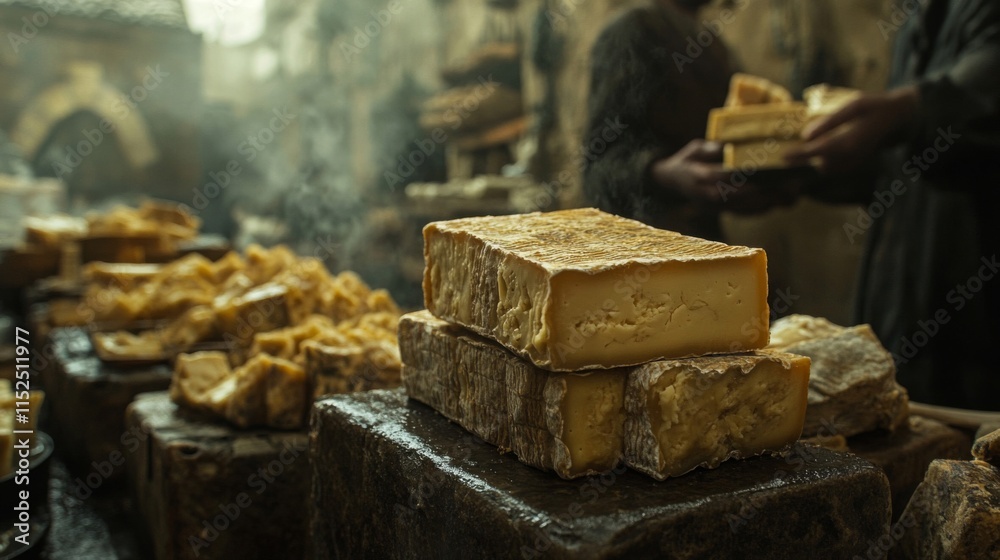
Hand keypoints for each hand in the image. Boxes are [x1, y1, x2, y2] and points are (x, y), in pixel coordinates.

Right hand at [649, 139, 799, 213]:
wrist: (670, 182)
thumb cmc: (687, 161)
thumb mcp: (696, 148)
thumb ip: (714, 148)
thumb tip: (735, 142)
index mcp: (702, 177)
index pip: (731, 177)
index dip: (753, 176)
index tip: (775, 170)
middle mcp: (710, 195)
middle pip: (745, 196)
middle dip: (770, 193)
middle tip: (794, 186)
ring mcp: (717, 206)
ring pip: (748, 208)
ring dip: (772, 203)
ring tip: (794, 196)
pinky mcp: (722, 212)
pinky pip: (745, 214)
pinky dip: (764, 209)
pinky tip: (780, 203)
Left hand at [785, 86, 918, 171]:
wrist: (898, 118)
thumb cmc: (875, 106)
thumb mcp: (854, 105)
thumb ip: (830, 121)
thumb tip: (806, 135)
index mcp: (850, 141)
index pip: (818, 151)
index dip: (799, 155)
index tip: (783, 157)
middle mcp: (851, 156)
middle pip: (818, 163)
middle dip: (803, 160)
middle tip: (784, 156)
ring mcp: (854, 162)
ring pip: (825, 167)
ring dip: (813, 161)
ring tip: (799, 151)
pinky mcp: (854, 163)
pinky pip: (833, 167)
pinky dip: (822, 161)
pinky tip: (816, 150)